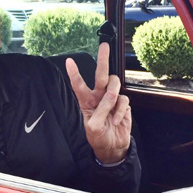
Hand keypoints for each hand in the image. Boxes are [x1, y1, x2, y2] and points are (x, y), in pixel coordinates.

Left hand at [66, 43, 131, 163]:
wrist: (112, 146)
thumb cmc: (98, 136)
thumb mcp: (93, 127)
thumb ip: (100, 111)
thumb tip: (111, 96)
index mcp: (86, 101)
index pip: (79, 85)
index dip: (74, 73)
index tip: (69, 61)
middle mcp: (98, 97)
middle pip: (100, 74)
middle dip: (102, 59)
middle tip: (104, 46)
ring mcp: (111, 99)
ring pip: (114, 84)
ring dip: (112, 95)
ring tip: (111, 109)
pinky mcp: (123, 105)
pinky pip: (123, 99)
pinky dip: (120, 110)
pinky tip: (116, 120)